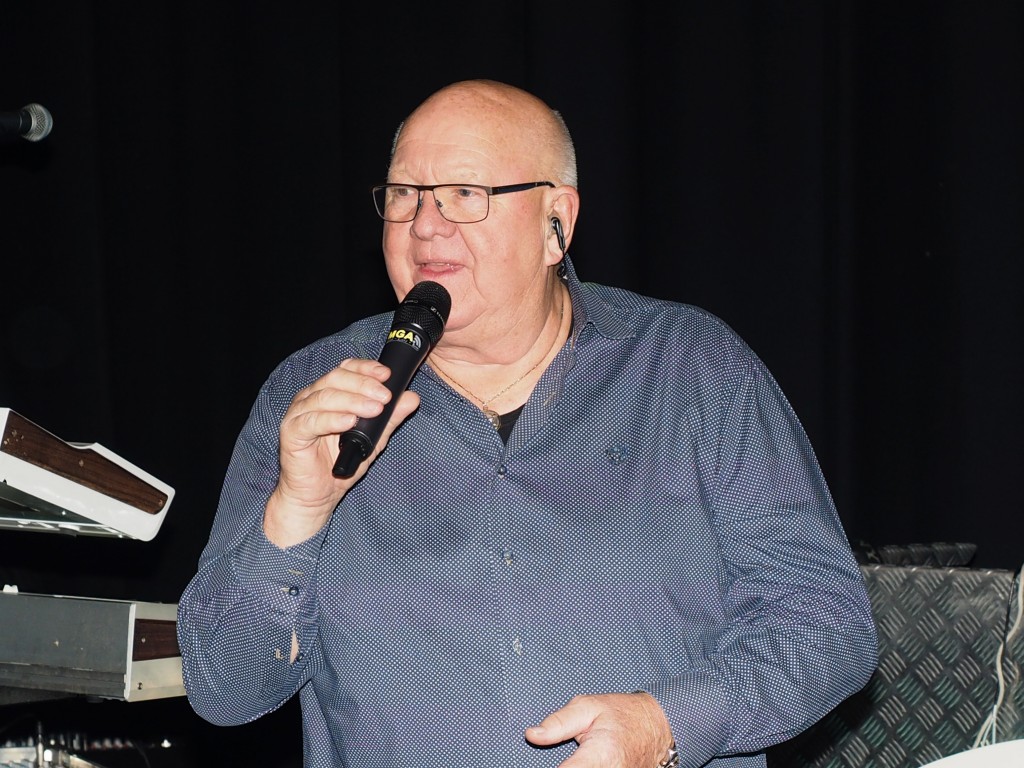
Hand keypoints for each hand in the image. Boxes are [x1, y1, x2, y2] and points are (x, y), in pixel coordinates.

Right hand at [263, 358, 420, 546]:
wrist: (317, 495)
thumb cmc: (341, 464)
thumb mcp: (373, 439)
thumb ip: (390, 418)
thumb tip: (412, 398)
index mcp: (328, 393)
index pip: (345, 369)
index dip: (366, 368)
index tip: (387, 375)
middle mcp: (310, 398)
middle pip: (336, 378)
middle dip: (364, 385)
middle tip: (385, 397)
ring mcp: (298, 414)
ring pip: (325, 397)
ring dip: (353, 401)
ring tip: (375, 409)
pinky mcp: (291, 433)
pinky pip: (311, 421)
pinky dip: (332, 419)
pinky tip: (349, 422)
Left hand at [525, 691, 673, 767]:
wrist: (656, 727)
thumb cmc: (621, 714)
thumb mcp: (587, 706)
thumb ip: (559, 722)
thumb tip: (532, 735)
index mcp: (600, 755)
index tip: (534, 764)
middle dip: (565, 766)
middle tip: (564, 755)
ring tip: (573, 757)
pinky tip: (580, 762)